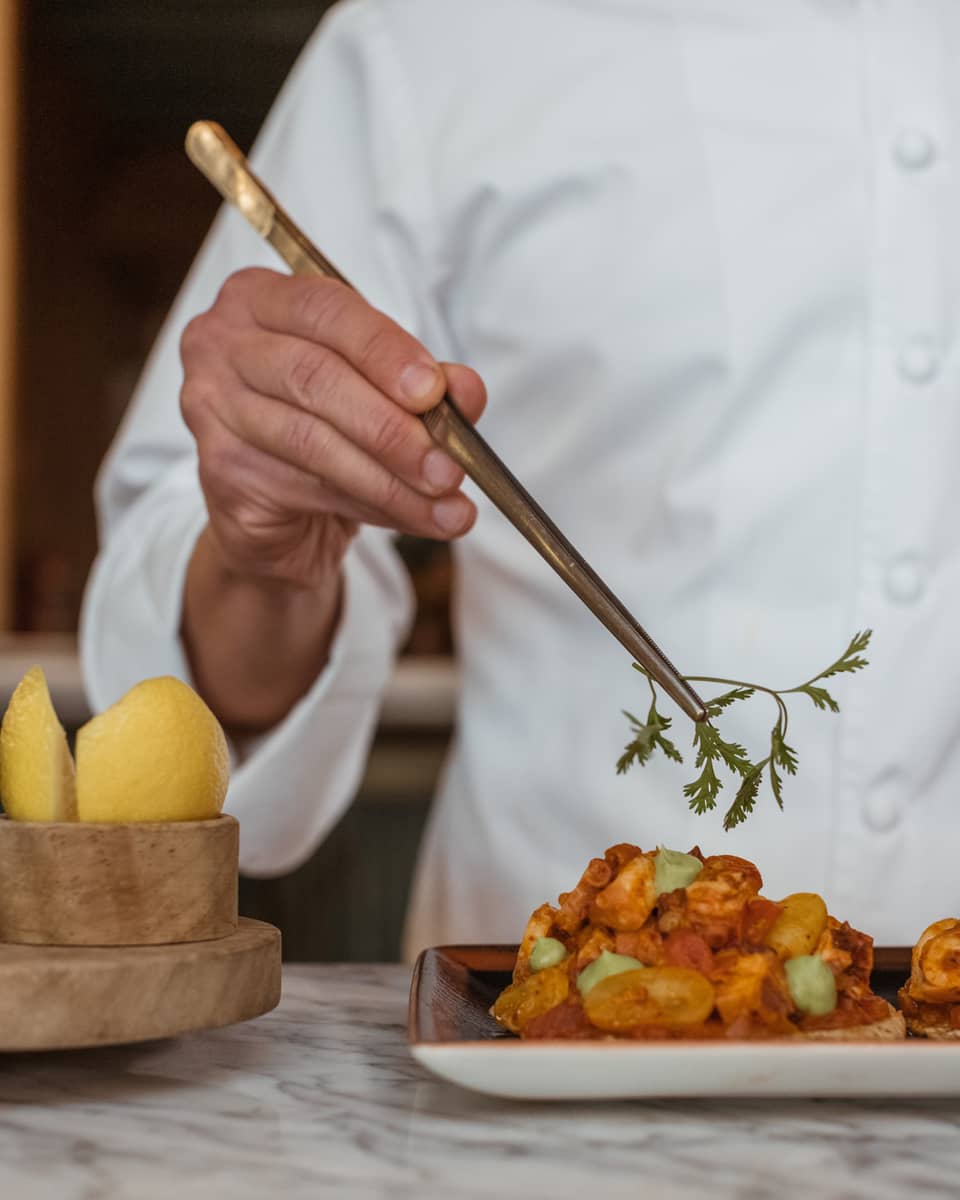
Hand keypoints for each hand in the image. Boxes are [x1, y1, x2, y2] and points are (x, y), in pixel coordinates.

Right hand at [179, 267, 486, 589]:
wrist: (282, 512)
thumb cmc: (330, 427)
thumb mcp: (384, 394)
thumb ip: (426, 385)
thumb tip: (466, 390)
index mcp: (261, 299)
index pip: (325, 309)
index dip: (385, 350)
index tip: (436, 392)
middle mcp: (221, 345)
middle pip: (314, 377)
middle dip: (393, 428)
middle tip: (450, 467)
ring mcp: (211, 410)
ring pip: (313, 442)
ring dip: (391, 480)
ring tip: (447, 505)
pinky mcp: (220, 473)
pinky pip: (306, 489)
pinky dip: (373, 507)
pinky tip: (415, 519)